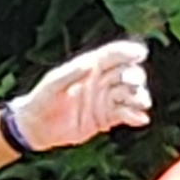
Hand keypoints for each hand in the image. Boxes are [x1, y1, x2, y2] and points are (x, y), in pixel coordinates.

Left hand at [12, 37, 151, 151]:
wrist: (37, 127)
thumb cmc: (41, 100)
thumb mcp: (52, 85)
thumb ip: (71, 74)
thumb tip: (89, 66)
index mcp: (89, 67)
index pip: (112, 55)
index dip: (127, 52)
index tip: (140, 53)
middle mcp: (101, 81)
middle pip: (126, 73)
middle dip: (134, 76)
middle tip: (132, 82)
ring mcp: (105, 100)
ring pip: (130, 94)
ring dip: (139, 96)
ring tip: (142, 102)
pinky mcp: (106, 118)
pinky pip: (125, 114)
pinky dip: (134, 116)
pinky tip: (141, 119)